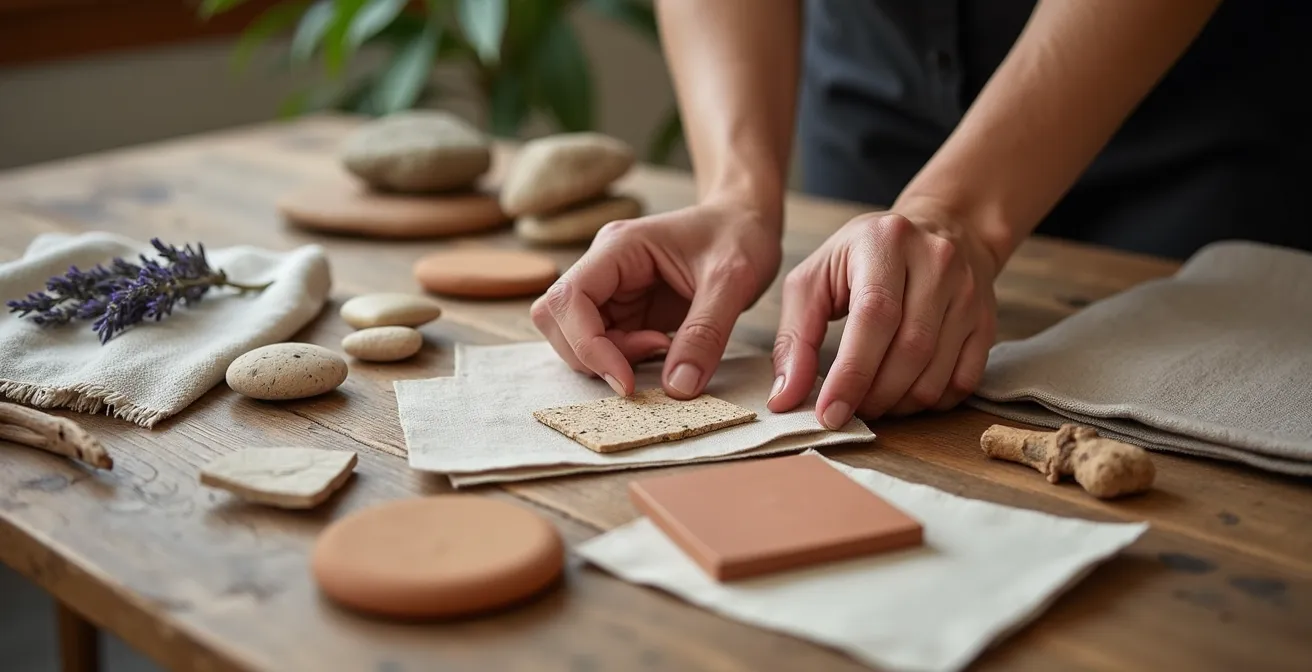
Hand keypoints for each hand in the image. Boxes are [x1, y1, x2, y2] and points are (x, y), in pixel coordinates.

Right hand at [531, 199, 781, 397]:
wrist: (748, 223)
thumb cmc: (740, 236)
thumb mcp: (732, 281)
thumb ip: (705, 333)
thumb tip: (678, 388)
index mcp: (618, 247)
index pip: (568, 299)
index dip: (586, 346)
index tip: (626, 381)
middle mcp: (604, 268)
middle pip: (559, 322)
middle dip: (594, 355)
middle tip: (655, 354)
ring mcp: (612, 290)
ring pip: (578, 339)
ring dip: (612, 359)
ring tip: (666, 348)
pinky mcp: (626, 311)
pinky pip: (606, 346)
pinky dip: (627, 360)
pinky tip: (666, 349)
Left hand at [767, 211, 998, 427]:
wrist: (939, 230)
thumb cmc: (862, 260)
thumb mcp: (814, 280)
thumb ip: (794, 338)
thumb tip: (784, 399)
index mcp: (885, 241)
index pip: (874, 316)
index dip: (852, 373)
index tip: (829, 412)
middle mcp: (936, 261)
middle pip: (909, 349)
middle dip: (873, 395)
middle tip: (848, 410)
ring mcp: (968, 291)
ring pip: (937, 372)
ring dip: (899, 404)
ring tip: (872, 401)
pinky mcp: (986, 320)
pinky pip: (963, 381)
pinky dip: (929, 401)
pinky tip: (904, 393)